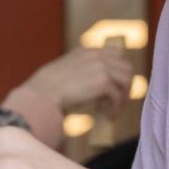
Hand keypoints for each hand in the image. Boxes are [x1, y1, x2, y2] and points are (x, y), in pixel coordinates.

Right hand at [1, 45, 134, 133]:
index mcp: (85, 52)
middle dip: (124, 85)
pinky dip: (115, 108)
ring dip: (122, 97)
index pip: (115, 54)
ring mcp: (101, 67)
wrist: (41, 95)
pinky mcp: (103, 82)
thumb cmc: (44, 89)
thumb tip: (87, 86)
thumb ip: (77, 72)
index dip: (118, 71)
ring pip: (126, 80)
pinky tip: (106, 116)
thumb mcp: (61, 71)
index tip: (113, 87)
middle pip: (126, 67)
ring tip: (111, 111)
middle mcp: (96, 56)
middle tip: (116, 102)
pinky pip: (118, 95)